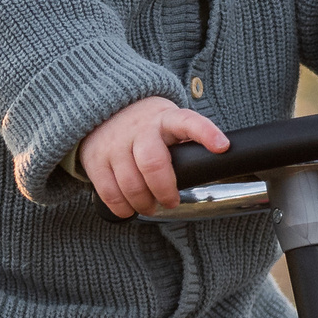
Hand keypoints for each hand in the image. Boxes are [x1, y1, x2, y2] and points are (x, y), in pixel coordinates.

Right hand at [78, 96, 229, 217]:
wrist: (104, 109)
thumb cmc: (146, 124)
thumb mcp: (169, 121)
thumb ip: (185, 140)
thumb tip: (214, 164)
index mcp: (166, 119)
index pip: (188, 122)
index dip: (205, 133)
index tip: (222, 146)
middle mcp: (139, 129)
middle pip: (153, 163)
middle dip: (165, 190)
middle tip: (171, 201)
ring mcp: (114, 143)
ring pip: (130, 183)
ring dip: (143, 203)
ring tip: (150, 206)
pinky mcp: (95, 158)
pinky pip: (108, 191)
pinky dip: (121, 206)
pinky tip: (129, 208)